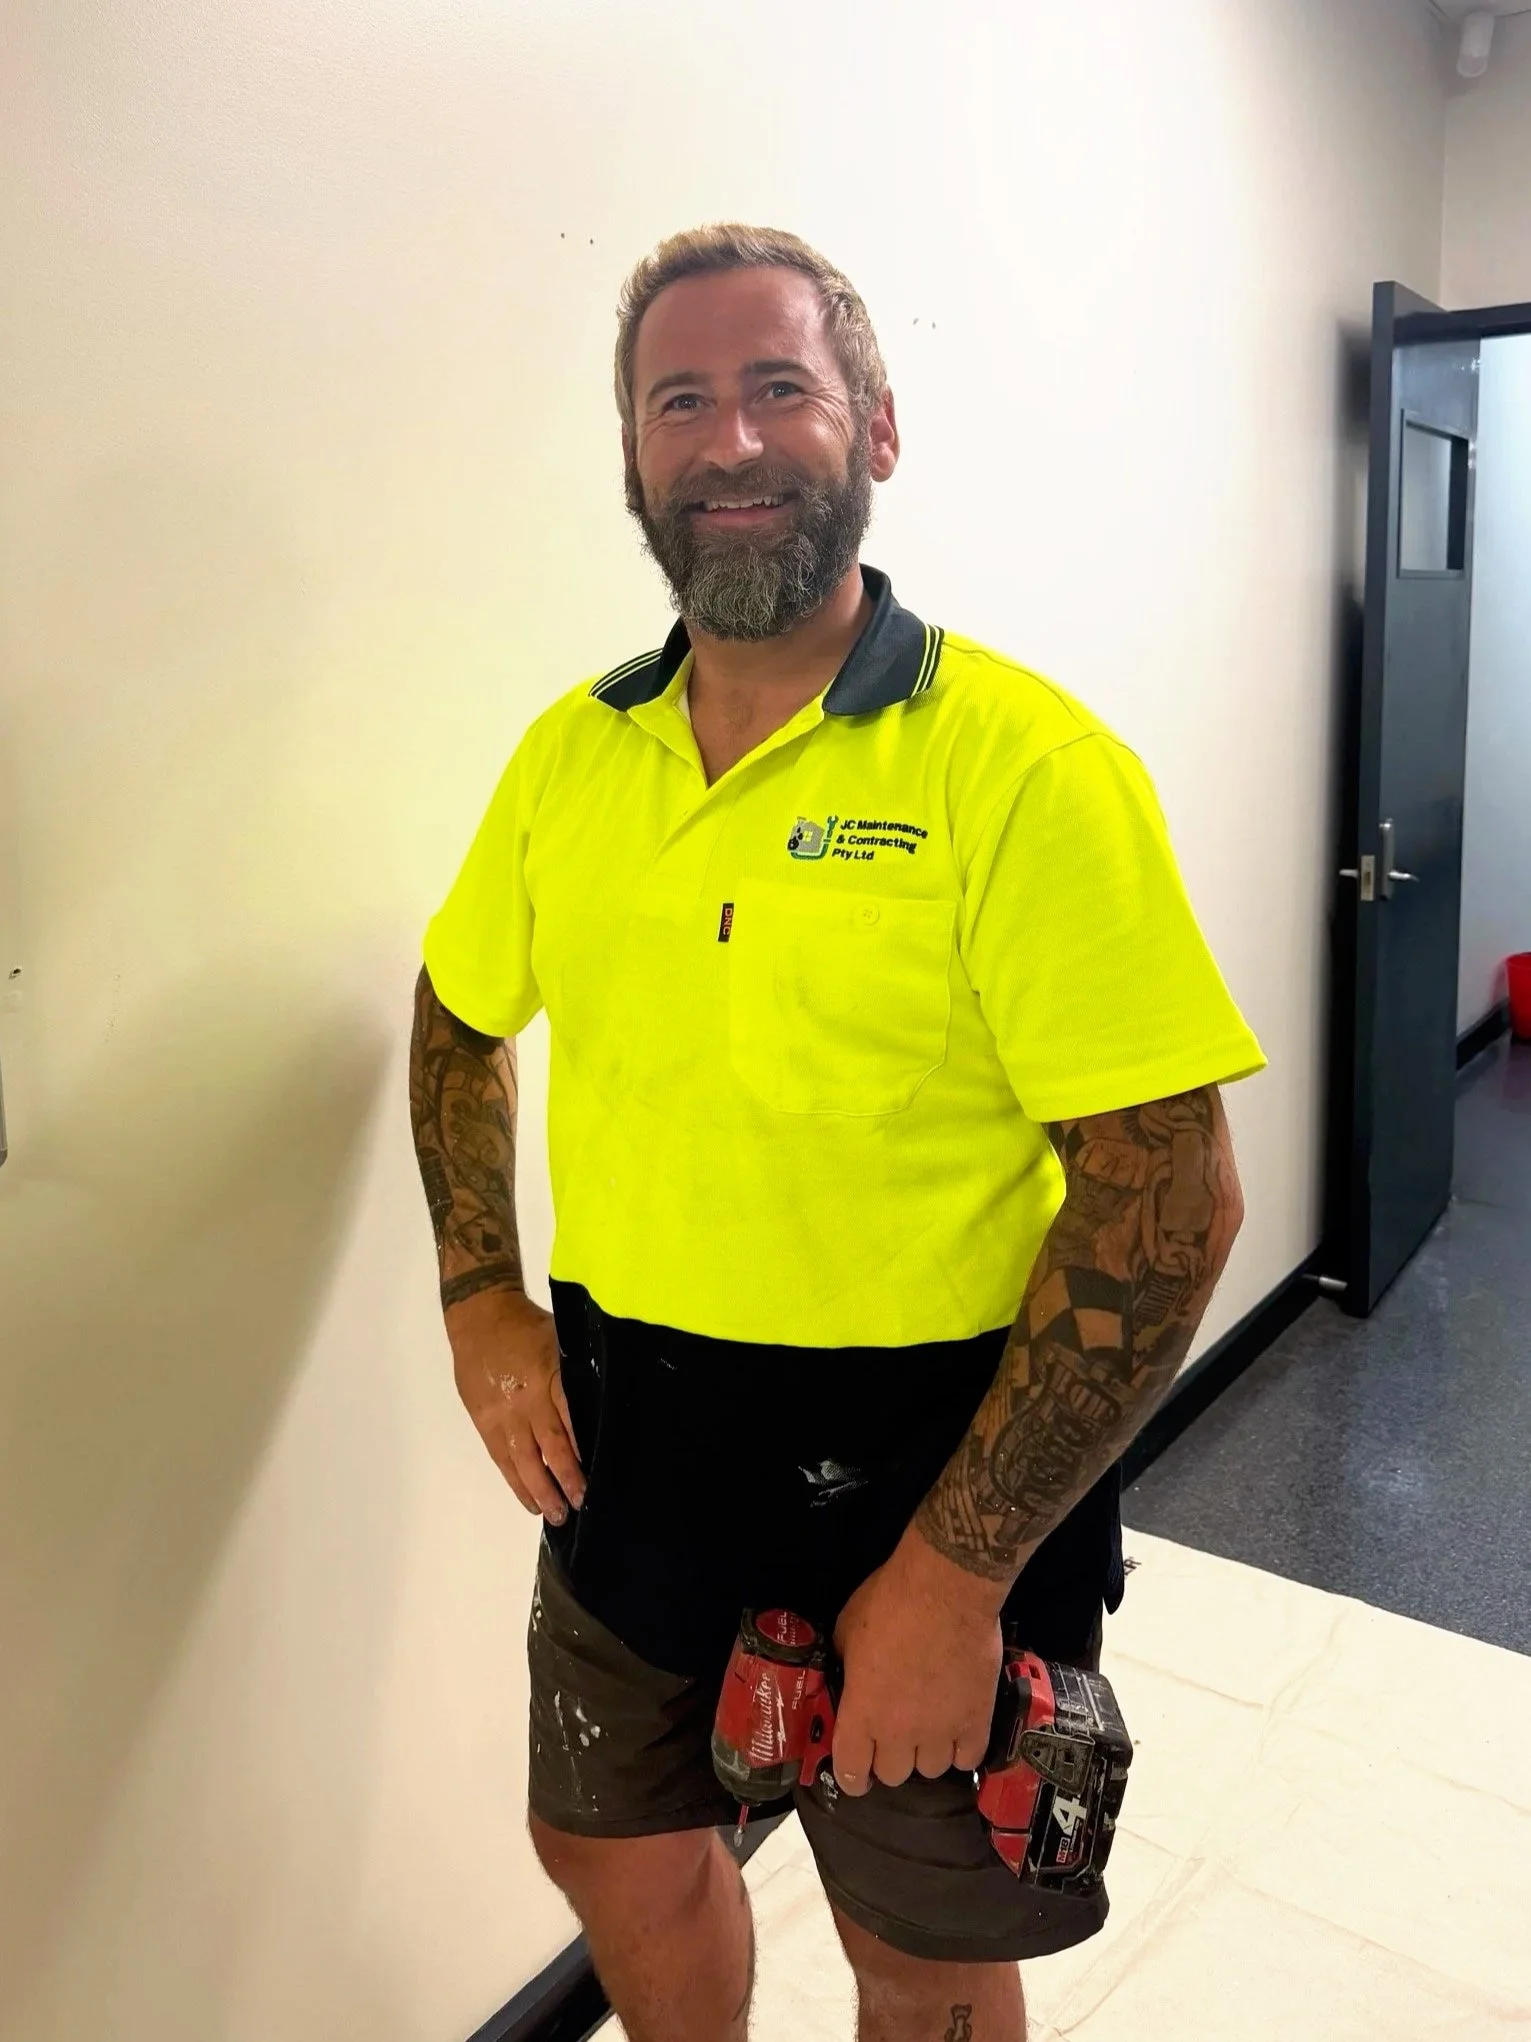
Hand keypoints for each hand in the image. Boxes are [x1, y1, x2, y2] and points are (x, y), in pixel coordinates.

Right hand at [445, 1288, 584, 1523]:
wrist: (479, 1317)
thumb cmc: (528, 1327)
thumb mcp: (562, 1340)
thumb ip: (576, 1376)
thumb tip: (602, 1409)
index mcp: (550, 1375)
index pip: (571, 1419)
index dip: (584, 1448)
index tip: (600, 1472)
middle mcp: (527, 1400)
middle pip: (549, 1445)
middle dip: (566, 1479)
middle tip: (581, 1504)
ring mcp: (503, 1415)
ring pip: (524, 1460)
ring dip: (542, 1490)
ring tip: (557, 1515)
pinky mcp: (485, 1422)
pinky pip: (502, 1459)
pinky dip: (517, 1482)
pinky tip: (531, 1501)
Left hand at [831, 1531, 1003, 1794]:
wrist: (946, 1589)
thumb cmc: (890, 1602)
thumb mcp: (847, 1629)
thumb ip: (845, 1665)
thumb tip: (849, 1678)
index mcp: (861, 1713)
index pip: (851, 1772)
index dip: (852, 1777)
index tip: (856, 1772)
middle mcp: (899, 1733)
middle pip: (893, 1775)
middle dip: (890, 1757)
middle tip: (895, 1733)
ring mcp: (940, 1732)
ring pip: (931, 1770)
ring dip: (926, 1753)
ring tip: (929, 1728)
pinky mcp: (976, 1721)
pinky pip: (968, 1759)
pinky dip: (961, 1750)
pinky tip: (958, 1730)